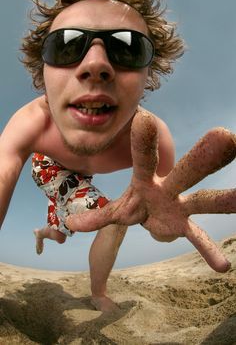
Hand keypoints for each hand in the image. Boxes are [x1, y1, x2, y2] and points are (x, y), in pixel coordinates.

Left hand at [67, 110, 235, 271]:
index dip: (143, 141)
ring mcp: (180, 207)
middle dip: (201, 158)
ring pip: (203, 201)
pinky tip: (222, 266)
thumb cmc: (136, 204)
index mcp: (146, 178)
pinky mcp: (184, 227)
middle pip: (185, 172)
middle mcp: (168, 188)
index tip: (145, 118)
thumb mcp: (117, 210)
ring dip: (223, 200)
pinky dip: (207, 250)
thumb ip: (97, 216)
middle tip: (226, 136)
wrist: (152, 216)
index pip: (144, 158)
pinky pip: (199, 238)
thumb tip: (71, 226)